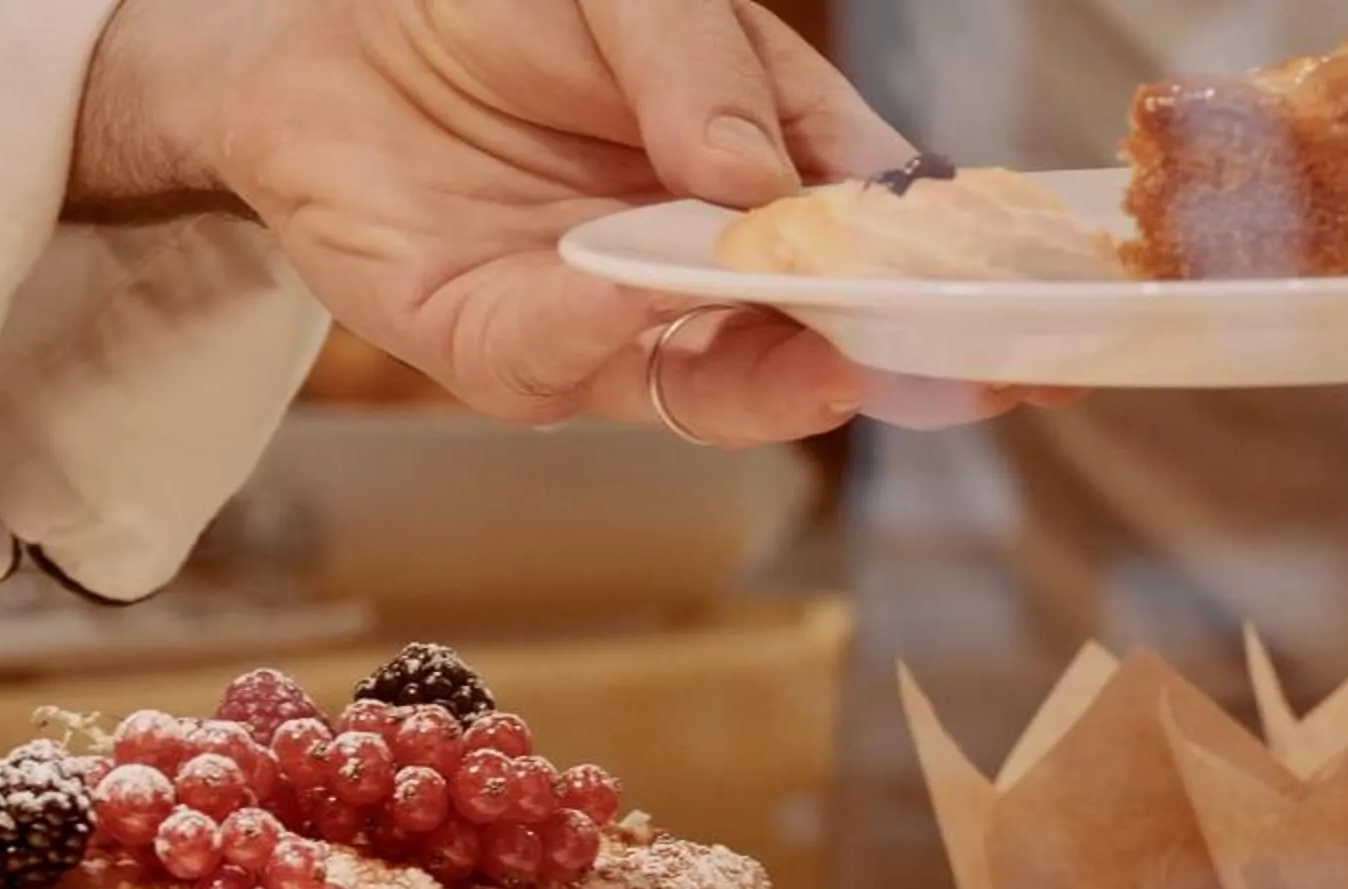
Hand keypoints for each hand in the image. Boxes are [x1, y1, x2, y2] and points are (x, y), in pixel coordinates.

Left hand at [73, 0, 1030, 443]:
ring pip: (720, 391)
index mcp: (778, 189)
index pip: (892, 253)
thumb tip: (763, 181)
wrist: (314, 32)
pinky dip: (594, 327)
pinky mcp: (502, 356)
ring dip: (776, 373)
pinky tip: (615, 282)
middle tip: (963, 363)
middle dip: (900, 363)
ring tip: (824, 340)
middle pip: (828, 349)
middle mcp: (712, 281)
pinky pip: (562, 364)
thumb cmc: (504, 10)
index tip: (1033, 309)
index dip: (965, 290)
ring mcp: (613, 331)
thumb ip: (708, 66)